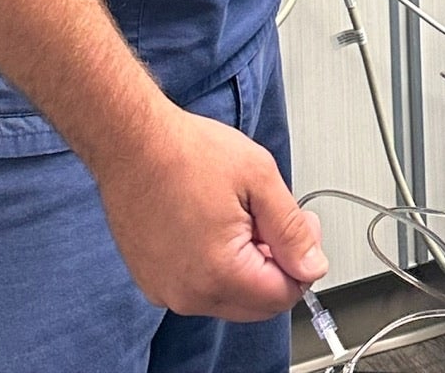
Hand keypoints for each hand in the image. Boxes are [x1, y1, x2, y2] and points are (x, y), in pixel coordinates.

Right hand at [95, 103, 326, 319]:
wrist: (132, 141)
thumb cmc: (186, 152)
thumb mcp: (259, 178)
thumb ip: (292, 229)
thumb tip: (313, 266)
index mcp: (220, 274)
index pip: (283, 296)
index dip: (302, 259)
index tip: (301, 227)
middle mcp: (189, 294)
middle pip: (257, 303)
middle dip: (275, 264)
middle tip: (270, 217)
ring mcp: (166, 290)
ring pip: (229, 296)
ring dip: (246, 264)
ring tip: (237, 214)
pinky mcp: (152, 280)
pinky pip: (199, 287)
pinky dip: (215, 264)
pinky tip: (211, 223)